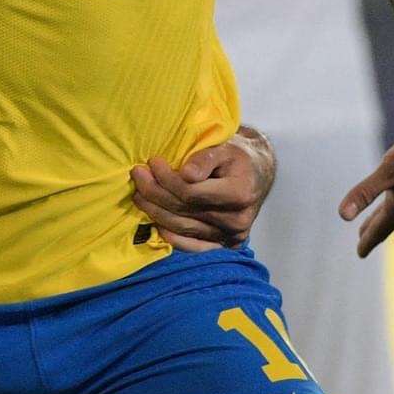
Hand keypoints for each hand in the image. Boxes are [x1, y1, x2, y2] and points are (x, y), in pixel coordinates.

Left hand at [132, 126, 276, 251]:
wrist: (256, 177)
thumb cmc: (237, 159)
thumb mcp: (225, 147)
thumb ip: (205, 158)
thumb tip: (186, 174)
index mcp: (239, 194)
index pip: (190, 192)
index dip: (167, 179)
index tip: (152, 162)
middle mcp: (236, 220)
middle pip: (182, 210)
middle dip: (154, 192)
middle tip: (137, 175)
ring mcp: (230, 237)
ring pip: (181, 227)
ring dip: (154, 211)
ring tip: (139, 194)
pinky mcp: (224, 245)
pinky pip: (191, 246)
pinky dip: (170, 235)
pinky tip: (154, 221)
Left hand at [341, 119, 393, 255]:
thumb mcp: (387, 172)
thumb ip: (364, 193)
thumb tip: (342, 217)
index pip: (381, 227)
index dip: (368, 240)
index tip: (360, 253)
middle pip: (389, 219)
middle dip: (375, 229)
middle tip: (364, 240)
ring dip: (387, 215)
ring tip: (380, 219)